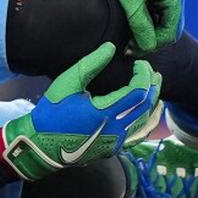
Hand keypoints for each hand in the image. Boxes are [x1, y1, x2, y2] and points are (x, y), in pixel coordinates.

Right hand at [0, 42, 160, 180]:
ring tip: (154, 86)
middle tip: (150, 71)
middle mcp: (115, 130)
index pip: (138, 92)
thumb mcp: (67, 83)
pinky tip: (151, 112)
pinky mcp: (114, 149)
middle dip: (152, 85)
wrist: (42, 145)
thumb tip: (111, 48)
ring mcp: (116, 142)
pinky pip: (138, 134)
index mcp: (104, 113)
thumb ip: (90, 64)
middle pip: (146, 106)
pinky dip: (148, 120)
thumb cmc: (52, 112)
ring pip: (146, 121)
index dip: (143, 74)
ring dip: (152, 101)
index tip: (139, 63)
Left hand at [81, 0, 184, 52]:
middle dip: (150, 39)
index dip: (153, 43)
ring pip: (161, 22)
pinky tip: (130, 25)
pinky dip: (145, 22)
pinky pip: (155, 13)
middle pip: (168, 28)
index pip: (171, 30)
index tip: (133, 48)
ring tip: (128, 37)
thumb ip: (140, 25)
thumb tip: (147, 47)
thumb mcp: (130, 0)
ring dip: (147, 31)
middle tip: (129, 47)